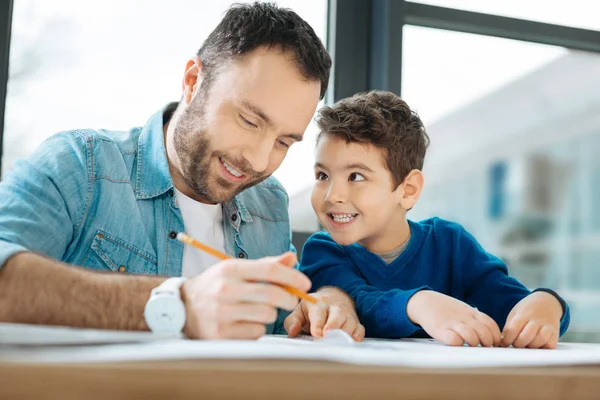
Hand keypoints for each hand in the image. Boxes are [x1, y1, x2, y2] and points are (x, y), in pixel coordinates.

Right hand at [181, 252, 309, 339]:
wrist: (182, 308)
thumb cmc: (215, 286)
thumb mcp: (235, 269)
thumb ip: (265, 265)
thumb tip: (291, 258)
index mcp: (230, 269)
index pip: (270, 270)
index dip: (293, 277)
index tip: (306, 283)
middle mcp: (225, 289)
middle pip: (273, 295)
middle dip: (289, 298)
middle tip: (290, 300)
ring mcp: (222, 313)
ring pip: (267, 315)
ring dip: (270, 314)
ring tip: (259, 310)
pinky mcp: (221, 334)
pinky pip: (256, 332)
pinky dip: (257, 328)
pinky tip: (245, 322)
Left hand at [283, 287, 364, 341]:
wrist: (334, 297)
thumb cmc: (313, 308)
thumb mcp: (299, 311)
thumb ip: (293, 321)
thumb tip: (292, 332)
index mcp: (318, 303)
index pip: (318, 313)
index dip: (318, 324)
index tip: (316, 334)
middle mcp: (334, 307)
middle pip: (337, 315)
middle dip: (333, 327)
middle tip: (328, 337)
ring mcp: (347, 315)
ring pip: (350, 323)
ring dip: (345, 334)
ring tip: (338, 344)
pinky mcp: (356, 322)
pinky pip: (359, 329)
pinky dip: (357, 336)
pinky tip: (351, 342)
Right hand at [407, 290, 501, 346]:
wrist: (424, 302)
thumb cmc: (446, 309)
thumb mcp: (464, 310)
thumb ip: (476, 319)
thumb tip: (491, 334)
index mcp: (471, 312)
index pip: (490, 324)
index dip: (496, 336)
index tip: (494, 343)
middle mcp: (463, 317)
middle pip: (483, 332)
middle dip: (487, 343)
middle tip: (484, 347)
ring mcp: (452, 323)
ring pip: (471, 336)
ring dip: (474, 343)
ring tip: (471, 345)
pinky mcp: (440, 330)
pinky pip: (453, 339)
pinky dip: (458, 343)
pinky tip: (457, 343)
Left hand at [501, 291, 562, 348]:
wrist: (547, 302)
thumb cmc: (528, 310)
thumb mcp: (515, 313)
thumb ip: (509, 327)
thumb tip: (503, 343)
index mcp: (523, 314)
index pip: (512, 329)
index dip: (506, 339)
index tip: (504, 342)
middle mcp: (536, 320)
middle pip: (524, 337)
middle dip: (517, 344)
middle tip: (516, 343)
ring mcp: (547, 326)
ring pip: (538, 342)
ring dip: (530, 346)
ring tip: (526, 344)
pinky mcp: (555, 333)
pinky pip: (549, 345)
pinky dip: (542, 347)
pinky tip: (537, 344)